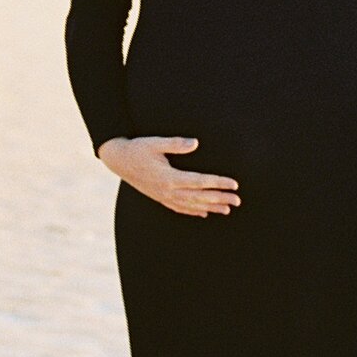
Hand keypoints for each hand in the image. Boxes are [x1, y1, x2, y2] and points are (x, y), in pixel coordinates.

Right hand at [99, 136, 240, 218]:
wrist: (118, 160)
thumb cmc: (138, 149)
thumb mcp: (155, 142)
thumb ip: (175, 143)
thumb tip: (195, 143)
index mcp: (169, 177)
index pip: (200, 182)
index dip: (218, 183)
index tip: (234, 184)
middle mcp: (168, 191)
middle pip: (199, 197)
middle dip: (220, 199)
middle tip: (237, 200)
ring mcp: (163, 197)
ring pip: (192, 205)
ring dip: (211, 207)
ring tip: (227, 209)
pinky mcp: (160, 198)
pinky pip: (180, 208)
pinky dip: (194, 211)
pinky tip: (204, 213)